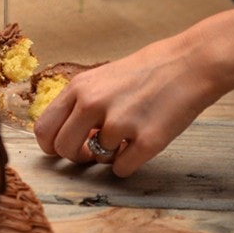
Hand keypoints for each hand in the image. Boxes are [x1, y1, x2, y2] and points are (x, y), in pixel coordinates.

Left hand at [33, 33, 222, 176]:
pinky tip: (140, 145)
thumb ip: (79, 104)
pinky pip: (121, 169)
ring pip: (96, 158)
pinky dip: (129, 163)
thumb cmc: (146, 72)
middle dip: (75, 157)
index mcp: (79, 88)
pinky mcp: (147, 140)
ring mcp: (120, 122)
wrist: (190, 64)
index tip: (64, 148)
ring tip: (126, 136)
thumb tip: (63, 136)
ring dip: (109, 154)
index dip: (51, 145)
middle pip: (62, 149)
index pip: (43, 128)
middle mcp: (93, 104)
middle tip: (91, 152)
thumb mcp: (101, 79)